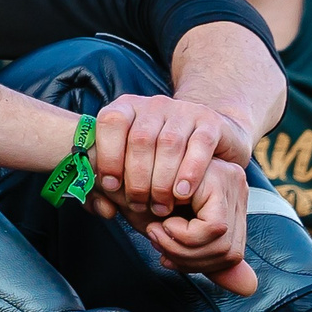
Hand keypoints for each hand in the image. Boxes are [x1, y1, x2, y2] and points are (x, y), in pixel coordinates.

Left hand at [87, 91, 249, 219]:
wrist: (207, 140)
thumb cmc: (158, 162)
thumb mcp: (130, 167)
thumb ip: (110, 185)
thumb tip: (101, 206)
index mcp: (128, 108)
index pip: (111, 121)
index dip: (108, 155)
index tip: (111, 186)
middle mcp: (154, 105)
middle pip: (141, 138)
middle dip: (137, 179)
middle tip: (139, 204)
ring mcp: (184, 111)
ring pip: (169, 143)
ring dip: (162, 181)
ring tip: (161, 205)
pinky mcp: (210, 122)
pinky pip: (199, 145)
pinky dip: (190, 172)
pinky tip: (182, 192)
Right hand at [116, 157, 257, 294]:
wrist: (119, 172)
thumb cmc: (143, 202)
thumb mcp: (175, 236)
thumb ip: (206, 260)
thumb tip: (249, 288)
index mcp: (231, 201)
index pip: (232, 254)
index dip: (197, 266)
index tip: (166, 258)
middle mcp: (236, 187)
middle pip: (229, 252)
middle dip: (187, 260)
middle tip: (158, 244)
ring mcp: (231, 180)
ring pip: (221, 242)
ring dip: (180, 246)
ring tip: (157, 231)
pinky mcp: (218, 179)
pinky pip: (212, 228)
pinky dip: (183, 235)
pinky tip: (162, 220)